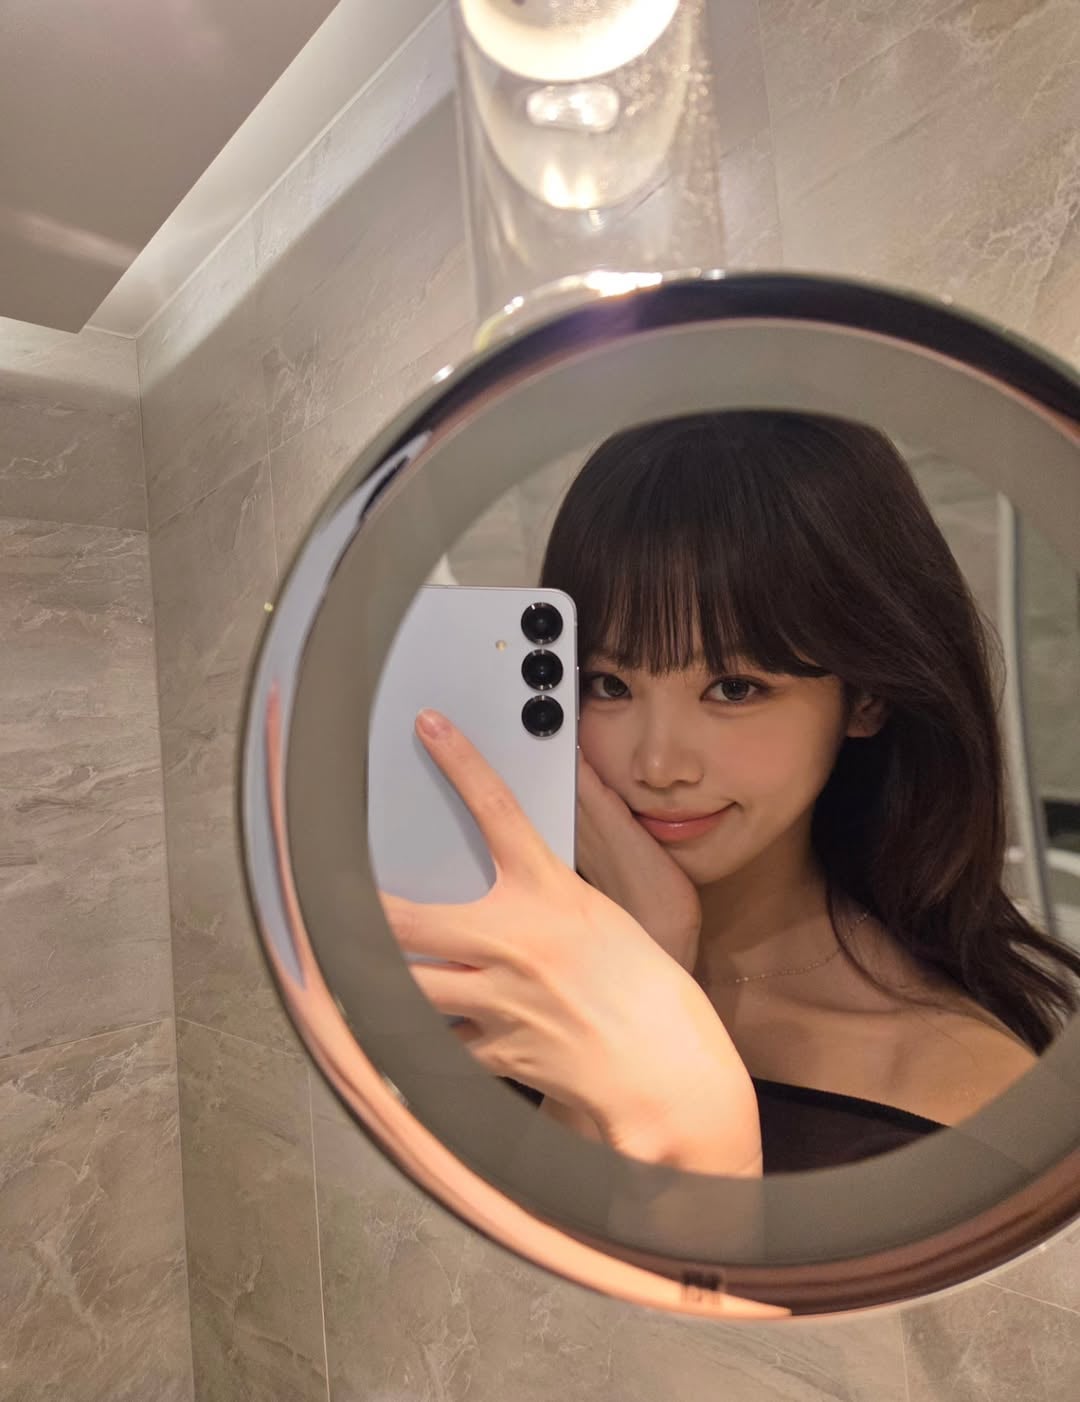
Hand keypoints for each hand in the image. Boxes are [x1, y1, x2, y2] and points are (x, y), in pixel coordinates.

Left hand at [378, 710, 759, 1174]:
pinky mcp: (494, 1051)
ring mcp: (499, 1000)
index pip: (497, 809)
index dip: (460, 760)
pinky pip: (437, 1044)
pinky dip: (418, 1040)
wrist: (665, 1068)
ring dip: (371, 977)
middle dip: (357, 909)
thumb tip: (511, 880)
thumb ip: (547, 896)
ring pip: (405, 986)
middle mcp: (514, 943)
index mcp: (549, 895)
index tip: (431, 727)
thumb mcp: (600, 916)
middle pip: (407, 920)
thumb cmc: (644, 989)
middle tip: (323, 890)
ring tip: (341, 965)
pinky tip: (402, 1036)